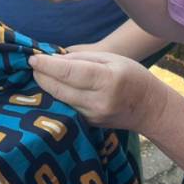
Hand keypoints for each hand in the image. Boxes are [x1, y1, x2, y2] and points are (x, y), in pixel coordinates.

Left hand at [28, 50, 168, 131]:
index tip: (33, 59)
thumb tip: (54, 60)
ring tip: (40, 74)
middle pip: (59, 89)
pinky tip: (52, 88)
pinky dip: (56, 97)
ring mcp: (92, 116)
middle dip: (42, 76)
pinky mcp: (88, 124)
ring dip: (46, 87)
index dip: (48, 66)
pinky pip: (66, 108)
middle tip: (33, 65)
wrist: (150, 109)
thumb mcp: (112, 59)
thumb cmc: (133, 77)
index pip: (69, 73)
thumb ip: (82, 58)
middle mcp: (98, 101)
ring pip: (59, 100)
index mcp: (107, 80)